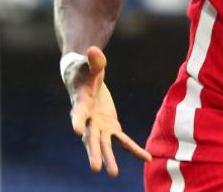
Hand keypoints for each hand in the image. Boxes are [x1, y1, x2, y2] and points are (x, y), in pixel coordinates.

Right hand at [66, 46, 152, 175]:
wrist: (82, 79)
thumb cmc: (84, 70)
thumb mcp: (89, 64)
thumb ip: (94, 60)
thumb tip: (93, 49)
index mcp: (80, 103)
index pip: (78, 113)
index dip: (76, 120)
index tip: (75, 130)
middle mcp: (88, 119)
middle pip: (90, 137)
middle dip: (93, 152)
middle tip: (95, 167)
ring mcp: (99, 125)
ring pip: (104, 144)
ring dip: (108, 158)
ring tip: (113, 174)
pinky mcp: (111, 126)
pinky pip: (123, 140)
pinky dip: (134, 149)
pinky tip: (147, 158)